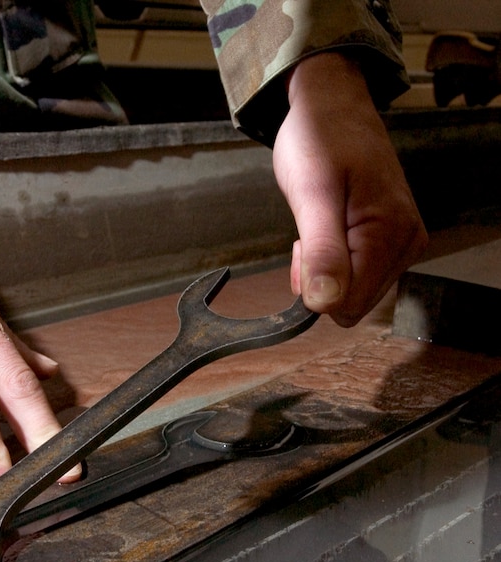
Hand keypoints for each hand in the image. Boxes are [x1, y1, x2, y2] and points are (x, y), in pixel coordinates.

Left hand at [273, 52, 427, 325]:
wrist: (332, 107)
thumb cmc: (320, 140)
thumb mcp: (312, 194)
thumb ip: (323, 251)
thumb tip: (326, 304)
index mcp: (391, 234)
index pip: (348, 305)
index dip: (315, 286)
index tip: (303, 245)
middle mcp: (407, 244)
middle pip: (353, 303)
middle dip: (321, 278)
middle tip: (309, 231)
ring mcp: (402, 242)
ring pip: (354, 290)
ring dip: (326, 268)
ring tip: (319, 223)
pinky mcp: (392, 238)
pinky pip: (359, 273)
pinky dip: (335, 260)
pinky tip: (330, 228)